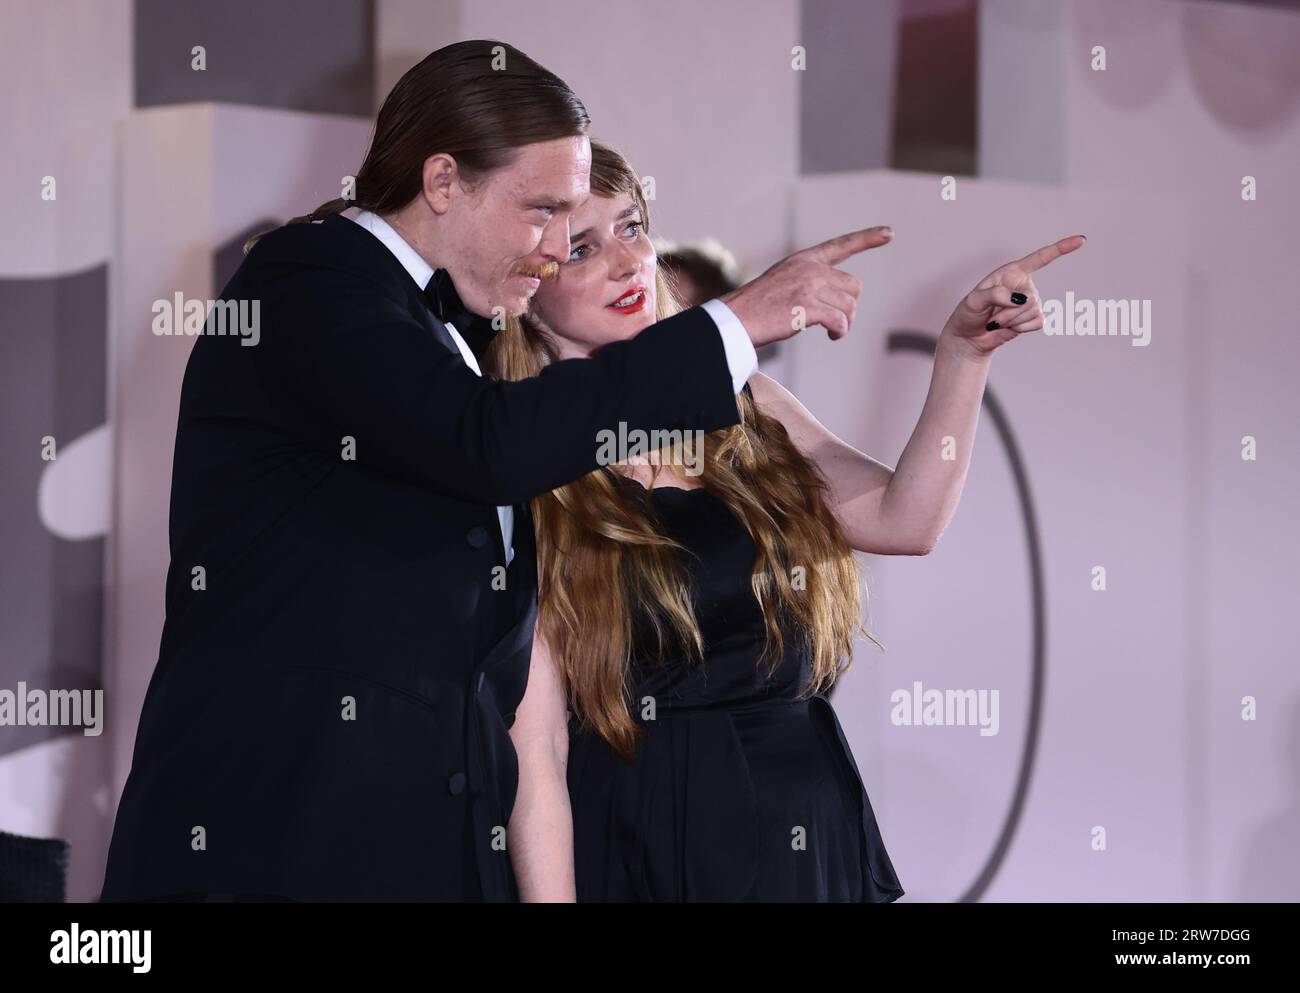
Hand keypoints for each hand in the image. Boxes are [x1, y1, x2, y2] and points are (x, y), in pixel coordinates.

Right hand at [721, 226, 893, 346]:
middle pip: (853, 287)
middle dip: (849, 307)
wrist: (736, 318)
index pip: (841, 245)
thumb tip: (840, 301)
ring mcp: (810, 286)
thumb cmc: (758, 306)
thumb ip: (812, 281)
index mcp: (805, 259)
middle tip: (835, 321)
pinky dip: (839, 332)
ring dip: (844, 323)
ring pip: (850, 306)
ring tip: (831, 331)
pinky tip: (830, 335)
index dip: (868, 238)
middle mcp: (810, 269)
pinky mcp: (808, 307)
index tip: (889, 233)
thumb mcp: (785, 280)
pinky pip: (841, 321)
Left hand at [940, 235, 1085, 357]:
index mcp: (1011, 272)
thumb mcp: (974, 300)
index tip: (1081, 241)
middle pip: (1030, 299)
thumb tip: (1020, 299)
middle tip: (992, 316)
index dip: (1061, 249)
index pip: (1040, 258)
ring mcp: (1031, 302)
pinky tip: (1009, 327)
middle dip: (1009, 312)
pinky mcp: (1034, 318)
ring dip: (1012, 321)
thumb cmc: (969, 314)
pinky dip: (1021, 328)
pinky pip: (1038, 323)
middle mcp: (1024, 284)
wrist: (969, 337)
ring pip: (1033, 312)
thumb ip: (995, 295)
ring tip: (997, 321)